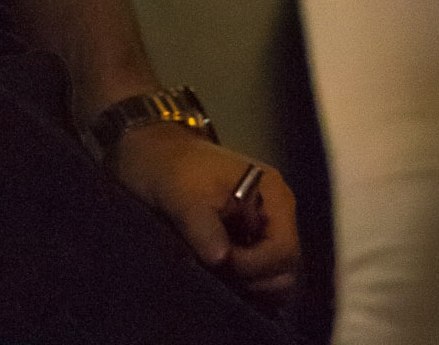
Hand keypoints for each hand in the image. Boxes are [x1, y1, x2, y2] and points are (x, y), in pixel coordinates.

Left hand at [110, 124, 299, 304]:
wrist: (152, 153)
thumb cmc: (169, 168)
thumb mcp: (182, 195)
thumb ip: (205, 228)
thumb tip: (221, 259)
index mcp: (273, 195)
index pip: (284, 251)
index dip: (254, 266)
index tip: (219, 261)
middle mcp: (278, 214)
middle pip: (286, 270)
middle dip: (255, 279)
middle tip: (218, 273)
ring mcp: (265, 229)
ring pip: (275, 278)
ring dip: (249, 284)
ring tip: (217, 274)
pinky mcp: (250, 241)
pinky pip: (259, 275)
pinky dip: (243, 282)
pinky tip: (219, 276)